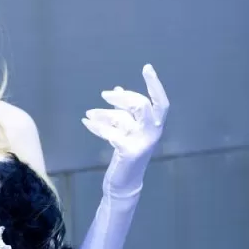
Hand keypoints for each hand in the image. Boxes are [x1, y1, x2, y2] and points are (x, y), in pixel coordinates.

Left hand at [81, 63, 168, 198]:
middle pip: (141, 105)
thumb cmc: (126, 152)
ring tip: (89, 114)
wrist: (124, 181)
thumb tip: (118, 90)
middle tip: (104, 94)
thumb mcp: (127, 128)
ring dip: (103, 114)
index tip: (147, 68)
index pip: (161, 102)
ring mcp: (142, 143)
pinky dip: (97, 126)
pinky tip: (87, 123)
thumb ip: (125, 110)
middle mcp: (153, 133)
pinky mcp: (129, 152)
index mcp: (155, 125)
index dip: (155, 85)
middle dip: (121, 98)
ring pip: (122, 118)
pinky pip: (111, 133)